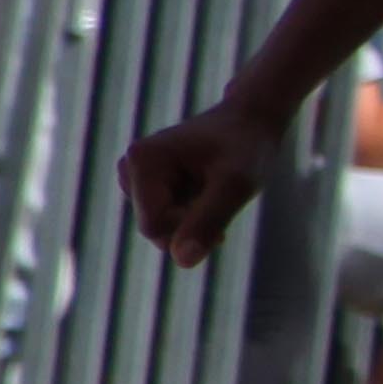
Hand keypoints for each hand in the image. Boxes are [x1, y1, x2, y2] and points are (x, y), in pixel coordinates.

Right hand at [122, 100, 280, 264]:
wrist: (252, 122)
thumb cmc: (247, 148)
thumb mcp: (236, 186)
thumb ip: (209, 220)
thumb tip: (182, 261)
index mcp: (142, 161)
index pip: (153, 226)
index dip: (189, 230)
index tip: (221, 210)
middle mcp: (130, 167)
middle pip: (155, 230)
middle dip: (192, 226)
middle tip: (223, 200)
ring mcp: (136, 176)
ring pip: (162, 228)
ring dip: (195, 220)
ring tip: (216, 190)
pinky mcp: (148, 185)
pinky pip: (167, 220)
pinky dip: (193, 214)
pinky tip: (209, 192)